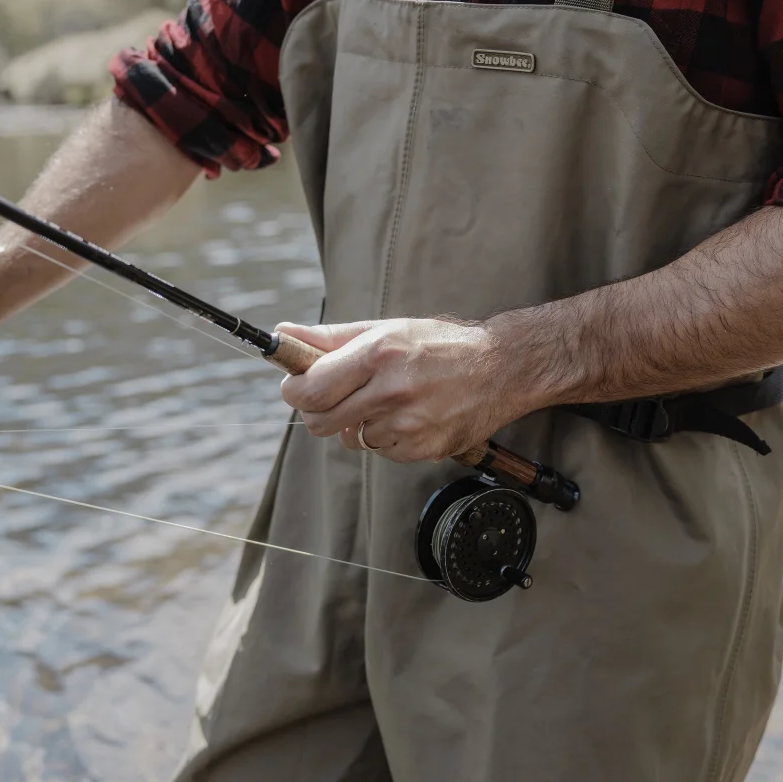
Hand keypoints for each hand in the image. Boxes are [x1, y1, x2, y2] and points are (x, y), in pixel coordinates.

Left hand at [276, 317, 538, 462]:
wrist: (501, 367)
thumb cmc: (437, 344)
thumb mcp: (385, 330)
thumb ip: (329, 338)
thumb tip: (281, 334)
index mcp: (379, 353)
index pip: (311, 389)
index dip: (294, 390)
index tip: (296, 386)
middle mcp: (393, 390)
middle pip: (321, 422)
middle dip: (318, 412)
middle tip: (334, 397)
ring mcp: (409, 424)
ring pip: (351, 438)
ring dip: (359, 423)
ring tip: (389, 400)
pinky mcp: (424, 449)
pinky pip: (381, 450)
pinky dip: (386, 437)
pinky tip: (410, 415)